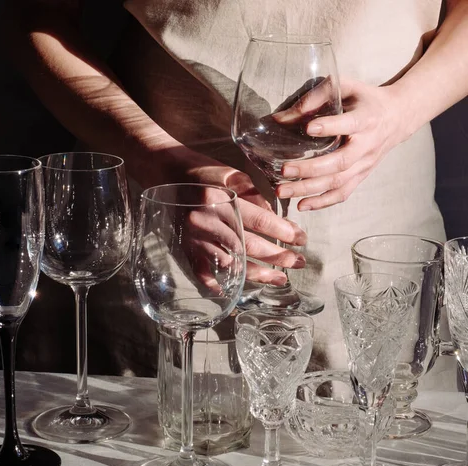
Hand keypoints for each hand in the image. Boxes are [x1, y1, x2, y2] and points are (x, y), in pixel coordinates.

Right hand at [183, 162, 307, 284]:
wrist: (166, 172)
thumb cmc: (204, 172)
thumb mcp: (233, 176)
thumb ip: (256, 198)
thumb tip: (276, 221)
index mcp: (223, 199)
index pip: (261, 221)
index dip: (285, 233)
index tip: (302, 240)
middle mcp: (209, 221)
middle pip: (250, 246)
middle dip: (278, 257)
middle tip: (299, 263)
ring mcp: (196, 237)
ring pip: (232, 263)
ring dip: (258, 274)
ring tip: (279, 279)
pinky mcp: (186, 246)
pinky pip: (200, 270)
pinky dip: (213, 283)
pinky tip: (231, 291)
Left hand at [274, 79, 406, 210]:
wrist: (397, 117)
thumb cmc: (365, 100)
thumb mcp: (347, 87)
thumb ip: (317, 96)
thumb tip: (282, 117)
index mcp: (366, 119)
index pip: (349, 124)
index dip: (330, 127)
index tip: (309, 127)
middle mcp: (366, 145)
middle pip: (340, 162)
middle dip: (310, 169)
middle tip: (284, 170)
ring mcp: (364, 165)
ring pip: (338, 182)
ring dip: (308, 189)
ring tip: (283, 191)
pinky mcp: (361, 177)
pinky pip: (342, 194)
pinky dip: (322, 202)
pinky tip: (302, 205)